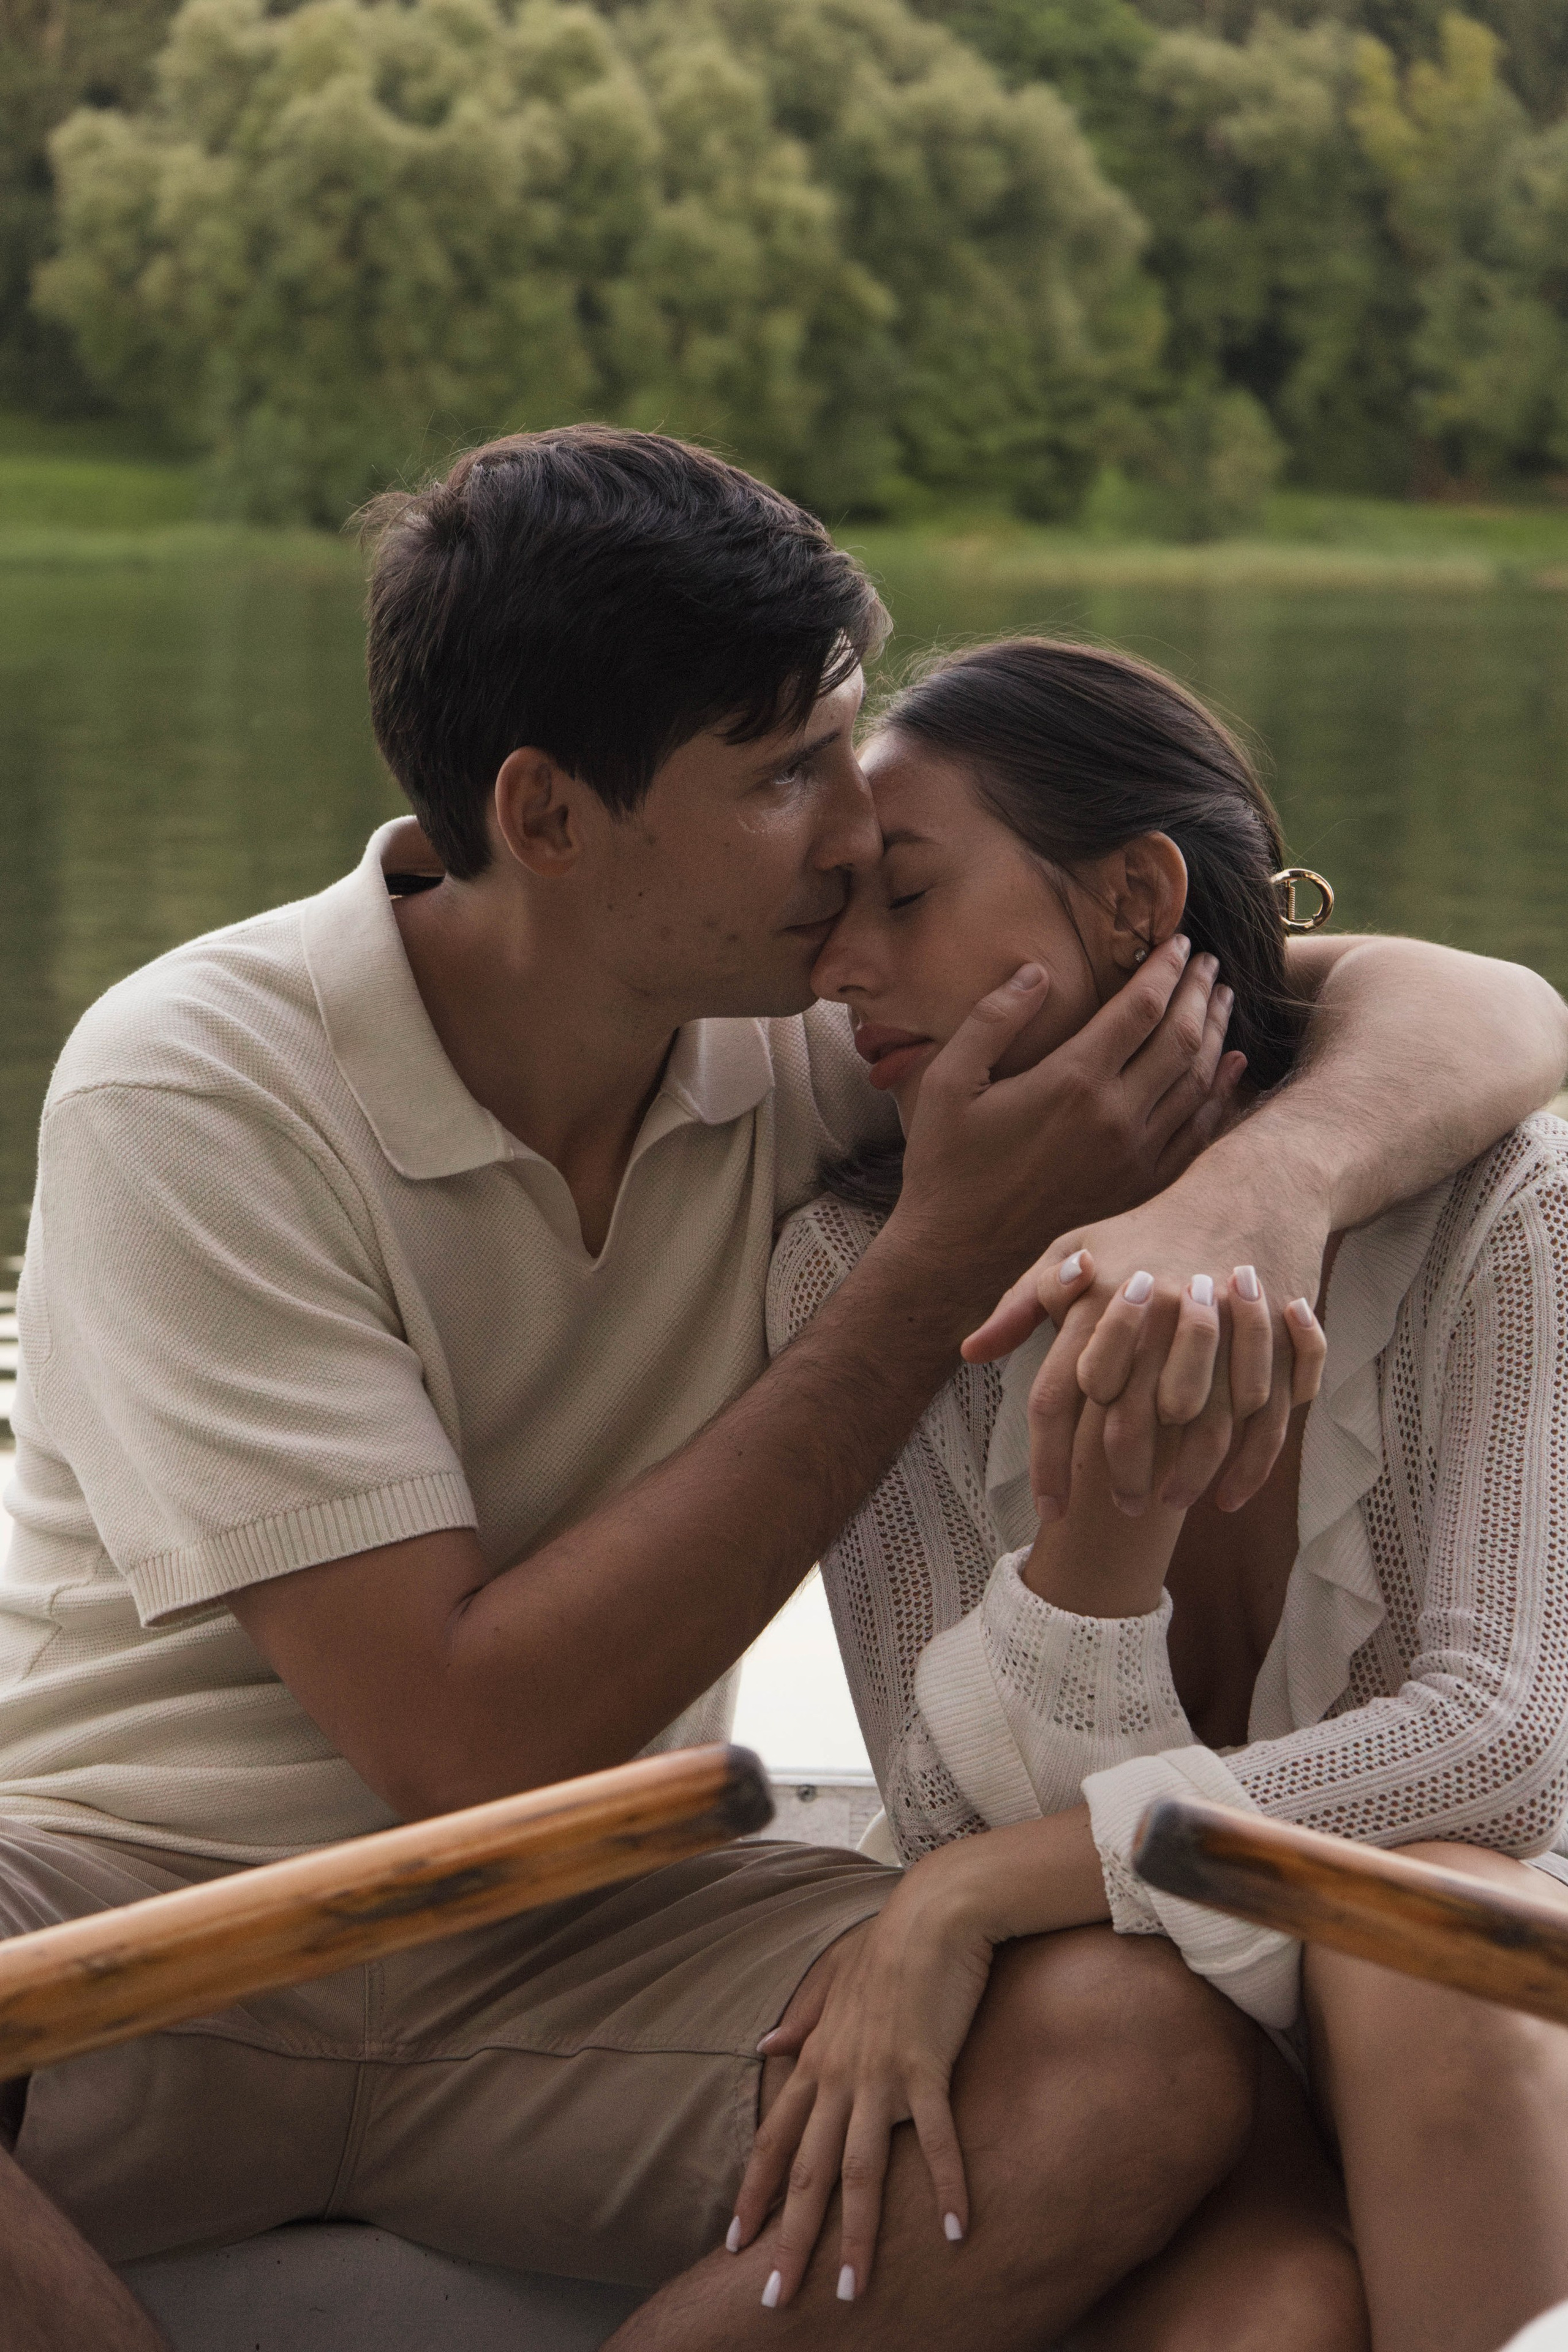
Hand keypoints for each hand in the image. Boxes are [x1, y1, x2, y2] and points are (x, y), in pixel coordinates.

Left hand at [729, 1849, 998, 2307]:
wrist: (935, 1910)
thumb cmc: (889, 1944)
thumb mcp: (833, 1979)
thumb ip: (802, 2018)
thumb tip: (765, 2047)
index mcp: (817, 2058)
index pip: (774, 2140)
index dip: (753, 2195)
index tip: (735, 2245)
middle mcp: (840, 2074)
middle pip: (808, 2172)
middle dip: (791, 2241)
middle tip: (776, 2300)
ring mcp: (881, 2074)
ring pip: (861, 2170)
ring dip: (858, 2236)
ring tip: (854, 2291)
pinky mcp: (927, 2066)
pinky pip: (934, 2138)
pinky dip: (945, 2186)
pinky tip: (954, 2232)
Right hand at [888, 938, 1244, 1326]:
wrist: (960, 1252)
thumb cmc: (948, 1165)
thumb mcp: (950, 1082)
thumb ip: (992, 1019)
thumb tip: (1036, 973)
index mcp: (1071, 1080)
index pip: (1141, 1009)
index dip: (1167, 969)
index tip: (1180, 943)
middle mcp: (1115, 1115)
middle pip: (1181, 1038)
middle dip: (1200, 992)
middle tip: (1209, 963)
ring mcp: (1135, 1155)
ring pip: (1198, 1082)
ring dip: (1216, 1034)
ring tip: (1222, 1000)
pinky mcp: (1142, 1187)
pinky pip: (1198, 1133)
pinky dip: (1221, 1094)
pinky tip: (1232, 1068)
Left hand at [966, 1185, 1330, 1518]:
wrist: (1249, 1189)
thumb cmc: (1144, 1230)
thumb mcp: (1071, 1248)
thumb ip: (1022, 1305)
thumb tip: (971, 1353)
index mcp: (1099, 1300)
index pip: (1057, 1396)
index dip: (1048, 1461)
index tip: (1050, 1507)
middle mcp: (1157, 1315)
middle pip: (1127, 1420)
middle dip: (1119, 1478)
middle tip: (1116, 1510)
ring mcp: (1221, 1328)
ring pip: (1198, 1428)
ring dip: (1183, 1478)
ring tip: (1165, 1504)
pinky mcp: (1276, 1339)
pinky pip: (1262, 1420)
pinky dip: (1245, 1468)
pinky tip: (1225, 1496)